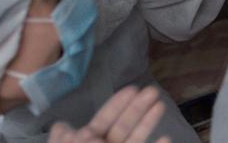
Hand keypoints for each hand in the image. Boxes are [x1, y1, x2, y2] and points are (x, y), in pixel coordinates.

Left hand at [48, 85, 171, 142]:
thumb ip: (62, 142)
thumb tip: (61, 125)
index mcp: (88, 140)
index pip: (105, 118)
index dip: (118, 104)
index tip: (132, 88)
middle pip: (124, 125)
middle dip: (138, 107)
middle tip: (152, 91)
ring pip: (135, 137)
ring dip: (148, 121)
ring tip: (160, 105)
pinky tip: (166, 138)